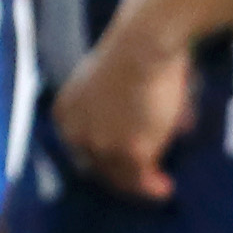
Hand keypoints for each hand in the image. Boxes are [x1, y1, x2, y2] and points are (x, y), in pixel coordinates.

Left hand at [54, 10, 195, 199]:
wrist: (141, 45)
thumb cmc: (132, 54)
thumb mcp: (107, 83)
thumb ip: (114, 109)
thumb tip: (146, 127)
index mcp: (66, 113)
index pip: (80, 148)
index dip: (101, 158)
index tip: (120, 166)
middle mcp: (76, 133)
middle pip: (96, 167)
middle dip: (119, 175)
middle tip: (142, 178)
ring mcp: (101, 144)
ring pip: (119, 176)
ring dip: (139, 184)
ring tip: (157, 187)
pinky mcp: (129, 151)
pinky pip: (141, 178)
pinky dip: (153, 187)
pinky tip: (166, 188)